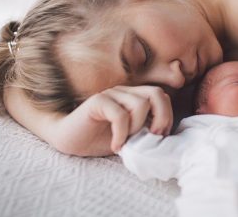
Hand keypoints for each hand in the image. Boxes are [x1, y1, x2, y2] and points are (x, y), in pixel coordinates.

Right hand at [54, 85, 172, 155]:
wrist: (70, 141)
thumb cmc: (101, 139)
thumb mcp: (131, 136)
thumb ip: (147, 130)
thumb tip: (166, 135)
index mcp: (135, 97)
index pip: (161, 97)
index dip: (166, 116)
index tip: (159, 136)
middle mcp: (125, 92)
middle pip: (156, 94)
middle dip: (162, 117)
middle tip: (152, 137)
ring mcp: (111, 94)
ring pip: (140, 104)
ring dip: (138, 128)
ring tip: (127, 142)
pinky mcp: (98, 101)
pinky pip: (120, 115)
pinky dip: (122, 133)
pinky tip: (116, 145)